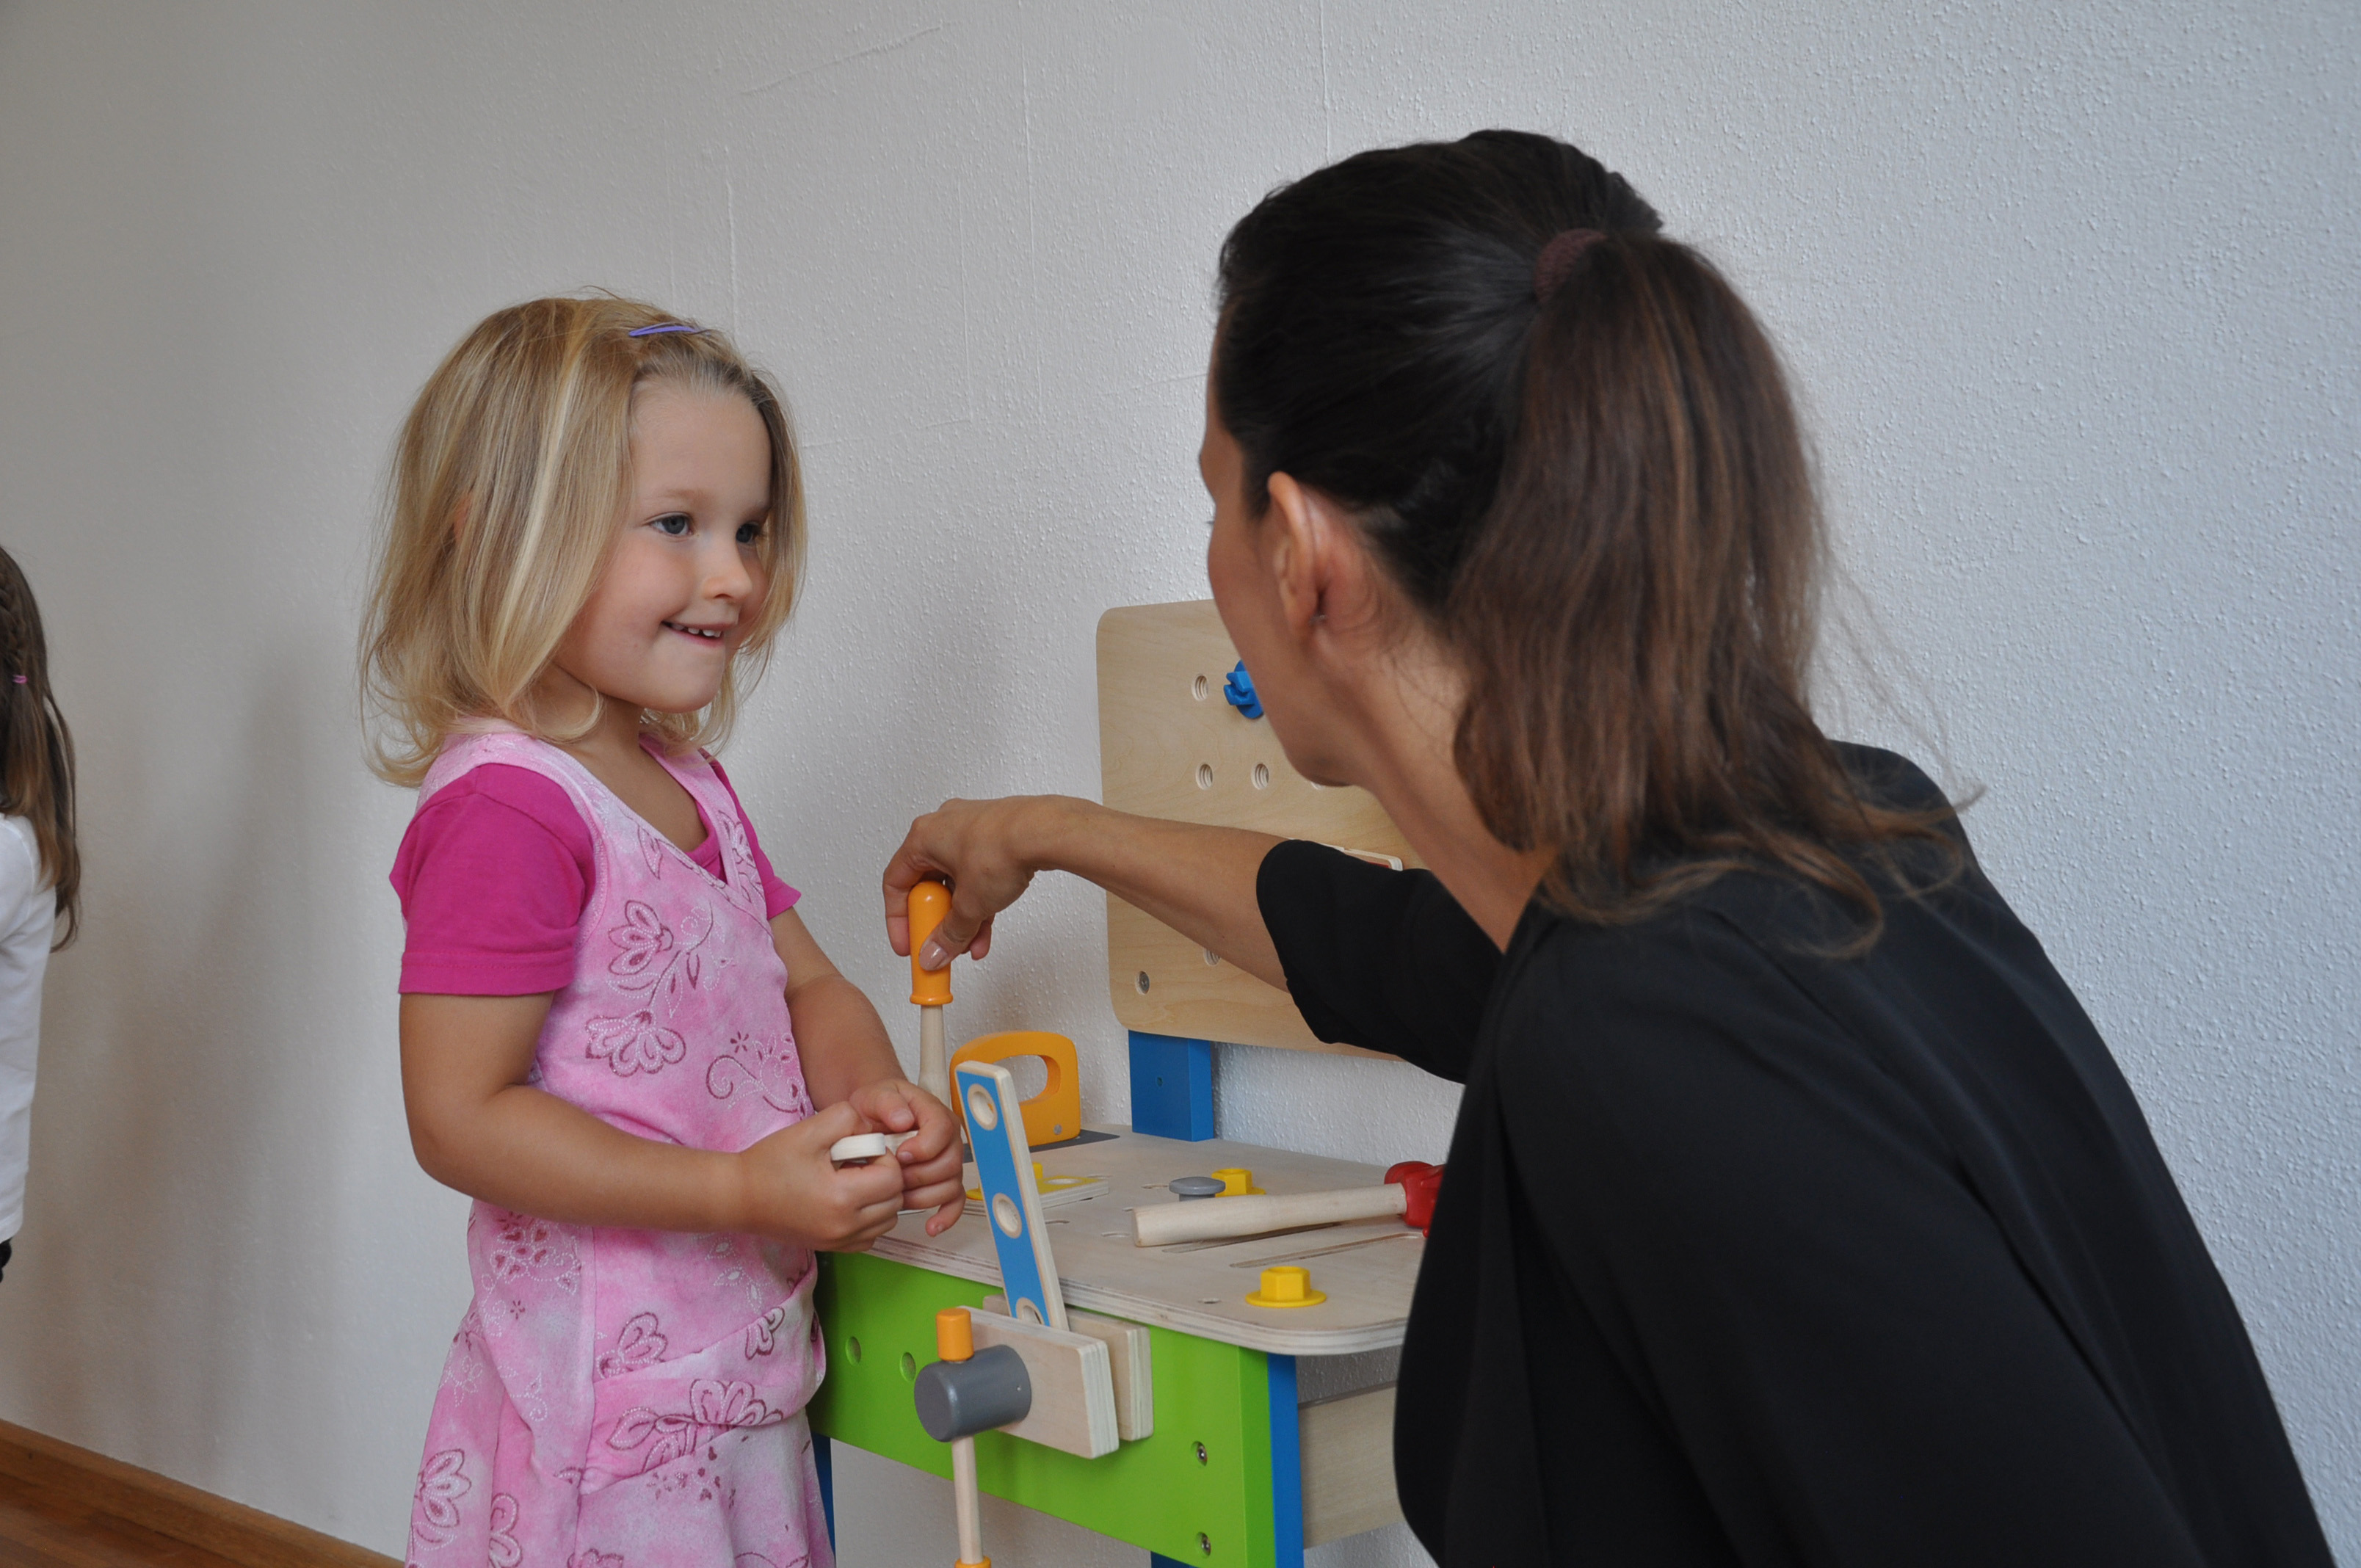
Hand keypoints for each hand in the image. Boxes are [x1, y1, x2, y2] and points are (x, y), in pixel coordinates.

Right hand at [734, 1102, 907, 1252]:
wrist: (739, 1197)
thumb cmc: (771, 1162)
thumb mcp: (809, 1129)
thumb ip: (848, 1119)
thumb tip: (875, 1130)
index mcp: (842, 1197)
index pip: (893, 1178)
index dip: (884, 1157)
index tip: (862, 1149)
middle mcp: (845, 1226)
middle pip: (895, 1201)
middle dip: (886, 1176)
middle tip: (859, 1162)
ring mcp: (839, 1242)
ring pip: (887, 1221)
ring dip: (881, 1198)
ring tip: (854, 1180)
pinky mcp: (832, 1249)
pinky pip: (870, 1236)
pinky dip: (870, 1219)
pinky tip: (848, 1201)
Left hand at [848, 1077, 966, 1235]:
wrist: (873, 1118)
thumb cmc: (877, 1107)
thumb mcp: (875, 1096)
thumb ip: (887, 1102)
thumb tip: (903, 1120)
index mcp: (935, 1113)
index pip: (942, 1130)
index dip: (923, 1147)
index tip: (899, 1154)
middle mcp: (948, 1139)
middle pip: (948, 1164)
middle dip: (918, 1176)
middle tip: (894, 1177)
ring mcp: (948, 1161)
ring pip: (951, 1186)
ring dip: (923, 1197)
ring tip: (899, 1196)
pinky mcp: (943, 1181)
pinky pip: (955, 1201)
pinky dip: (946, 1216)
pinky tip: (932, 1226)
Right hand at [884, 796, 1078, 970]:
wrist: (1047, 832)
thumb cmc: (1003, 847)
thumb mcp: (970, 904)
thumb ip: (949, 934)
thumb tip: (935, 951)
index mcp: (922, 837)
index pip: (895, 883)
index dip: (898, 919)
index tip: (907, 942)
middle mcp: (943, 828)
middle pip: (928, 885)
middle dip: (936, 922)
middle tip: (940, 944)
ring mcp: (971, 830)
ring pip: (956, 883)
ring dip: (961, 918)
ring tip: (968, 944)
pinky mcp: (995, 837)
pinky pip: (977, 875)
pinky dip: (979, 902)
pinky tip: (985, 929)